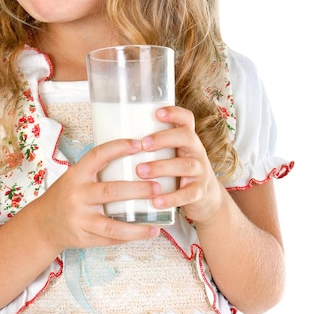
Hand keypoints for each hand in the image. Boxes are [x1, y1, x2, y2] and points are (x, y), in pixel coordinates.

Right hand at [32, 138, 160, 251]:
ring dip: (137, 226)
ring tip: (157, 223)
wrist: (43, 224)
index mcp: (76, 175)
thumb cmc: (66, 195)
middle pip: (111, 191)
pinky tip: (146, 233)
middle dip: (137, 190)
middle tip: (157, 187)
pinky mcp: (83, 238)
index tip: (139, 144)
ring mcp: (80, 219)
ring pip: (112, 225)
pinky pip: (110, 239)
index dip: (118, 147)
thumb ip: (97, 171)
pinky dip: (129, 237)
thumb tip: (133, 158)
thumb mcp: (75, 177)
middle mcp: (77, 196)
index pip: (98, 156)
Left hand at [135, 105, 224, 224]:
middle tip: (143, 144)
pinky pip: (187, 194)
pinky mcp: (199, 192)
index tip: (157, 113)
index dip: (174, 113)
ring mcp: (200, 171)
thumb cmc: (176, 170)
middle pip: (186, 137)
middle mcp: (196, 150)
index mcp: (187, 138)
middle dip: (163, 139)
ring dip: (161, 167)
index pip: (186, 118)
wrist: (204, 199)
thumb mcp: (170, 153)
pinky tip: (155, 200)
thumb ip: (151, 145)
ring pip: (185, 165)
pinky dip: (171, 198)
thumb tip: (109, 134)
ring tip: (140, 171)